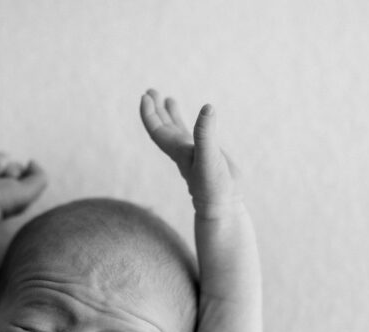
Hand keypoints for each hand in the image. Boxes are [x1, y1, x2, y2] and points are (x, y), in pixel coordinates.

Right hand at [0, 149, 47, 220]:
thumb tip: (31, 162)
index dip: (17, 173)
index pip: (22, 168)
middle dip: (6, 170)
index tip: (10, 185)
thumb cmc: (3, 202)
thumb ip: (40, 177)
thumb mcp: (30, 193)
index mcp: (15, 188)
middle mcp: (2, 181)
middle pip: (11, 161)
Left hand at [140, 89, 239, 207]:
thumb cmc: (213, 185)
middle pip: (162, 126)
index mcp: (177, 150)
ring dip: (169, 114)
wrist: (222, 204)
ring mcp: (193, 151)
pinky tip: (195, 114)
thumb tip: (207, 108)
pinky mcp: (206, 153)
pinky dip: (191, 124)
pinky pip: (193, 133)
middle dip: (155, 109)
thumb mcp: (209, 157)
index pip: (157, 129)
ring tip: (165, 98)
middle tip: (150, 91)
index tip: (145, 97)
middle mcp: (182, 149)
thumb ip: (206, 133)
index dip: (149, 113)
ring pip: (176, 129)